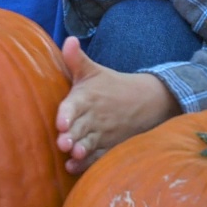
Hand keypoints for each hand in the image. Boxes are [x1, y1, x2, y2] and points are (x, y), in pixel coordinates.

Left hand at [54, 37, 178, 174]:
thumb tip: (68, 39)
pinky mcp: (108, 146)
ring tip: (72, 154)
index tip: (61, 122)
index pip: (75, 105)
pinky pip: (97, 156)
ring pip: (89, 143)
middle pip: (81, 127)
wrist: (146, 101)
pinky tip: (74, 167)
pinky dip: (87, 163)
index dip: (68, 114)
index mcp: (87, 96)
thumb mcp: (93, 70)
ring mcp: (102, 133)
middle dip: (72, 135)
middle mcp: (94, 116)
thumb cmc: (110, 85)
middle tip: (62, 143)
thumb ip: (76, 59)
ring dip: (80, 150)